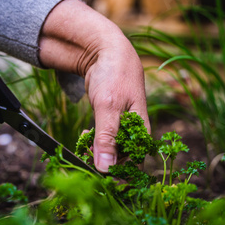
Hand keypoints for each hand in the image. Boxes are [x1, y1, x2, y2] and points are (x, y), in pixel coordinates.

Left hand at [39, 0, 149, 171]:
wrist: (107, 50)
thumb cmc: (114, 75)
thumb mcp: (108, 106)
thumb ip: (106, 137)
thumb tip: (106, 168)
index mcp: (141, 129)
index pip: (134, 163)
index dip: (118, 173)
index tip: (97, 174)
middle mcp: (135, 131)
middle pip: (122, 158)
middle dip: (103, 161)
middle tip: (85, 155)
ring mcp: (123, 125)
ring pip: (111, 149)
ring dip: (96, 151)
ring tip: (83, 143)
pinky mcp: (112, 120)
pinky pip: (105, 138)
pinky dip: (94, 140)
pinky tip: (84, 134)